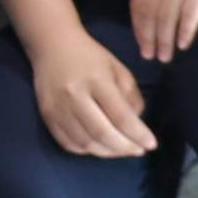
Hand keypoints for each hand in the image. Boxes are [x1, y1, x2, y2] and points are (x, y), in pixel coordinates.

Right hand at [21, 18, 156, 164]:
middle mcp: (74, 95)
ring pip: (85, 143)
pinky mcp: (46, 116)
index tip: (151, 145)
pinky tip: (99, 146)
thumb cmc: (90, 56)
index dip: (138, 134)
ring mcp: (57, 107)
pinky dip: (87, 150)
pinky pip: (68, 144)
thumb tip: (136, 127)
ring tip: (120, 150)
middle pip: (102, 133)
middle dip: (124, 148)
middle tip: (138, 151)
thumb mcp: (118, 69)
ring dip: (107, 152)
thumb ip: (131, 97)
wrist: (51, 45)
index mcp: (96, 79)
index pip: (120, 115)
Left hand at [127, 0, 197, 63]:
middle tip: (152, 56)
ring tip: (166, 56)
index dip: (138, 26)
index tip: (141, 43)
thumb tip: (152, 14)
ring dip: (165, 40)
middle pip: (151, 11)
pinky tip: (184, 44)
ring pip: (168, 15)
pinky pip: (191, 13)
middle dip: (149, 38)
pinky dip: (185, 32)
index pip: (138, 0)